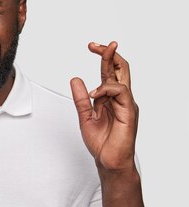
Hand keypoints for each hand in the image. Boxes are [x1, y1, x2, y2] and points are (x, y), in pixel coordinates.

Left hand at [70, 41, 138, 170]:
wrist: (109, 161)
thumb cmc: (101, 142)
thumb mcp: (85, 117)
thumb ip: (81, 99)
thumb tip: (75, 79)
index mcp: (110, 98)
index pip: (109, 72)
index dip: (103, 57)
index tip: (92, 46)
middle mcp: (120, 98)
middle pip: (120, 68)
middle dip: (109, 54)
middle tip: (96, 45)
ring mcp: (126, 103)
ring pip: (121, 76)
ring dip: (107, 68)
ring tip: (94, 81)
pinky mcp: (129, 111)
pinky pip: (121, 91)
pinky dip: (106, 89)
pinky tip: (95, 94)